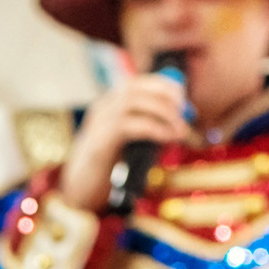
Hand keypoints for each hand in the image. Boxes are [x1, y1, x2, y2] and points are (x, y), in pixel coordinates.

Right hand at [54, 73, 192, 211]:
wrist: (82, 186)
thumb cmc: (112, 164)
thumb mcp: (133, 140)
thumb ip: (150, 126)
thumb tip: (181, 122)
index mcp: (112, 102)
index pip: (140, 82)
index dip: (164, 86)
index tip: (183, 99)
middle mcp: (103, 106)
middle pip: (137, 88)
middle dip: (165, 96)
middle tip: (185, 113)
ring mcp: (99, 122)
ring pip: (133, 102)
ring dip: (162, 112)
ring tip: (180, 129)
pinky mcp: (99, 141)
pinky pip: (130, 126)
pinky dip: (154, 129)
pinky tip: (167, 138)